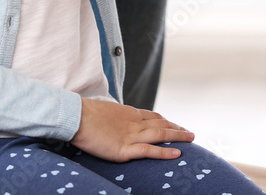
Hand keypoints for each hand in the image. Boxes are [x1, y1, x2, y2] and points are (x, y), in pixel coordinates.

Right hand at [70, 98, 193, 161]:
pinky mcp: (123, 149)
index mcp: (128, 113)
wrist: (75, 116)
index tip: (175, 124)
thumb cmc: (83, 114)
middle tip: (190, 133)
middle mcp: (133, 122)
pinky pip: (149, 150)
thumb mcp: (103, 112)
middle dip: (177, 128)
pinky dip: (164, 152)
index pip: (153, 116)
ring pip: (160, 134)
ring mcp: (130, 135)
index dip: (166, 121)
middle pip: (161, 124)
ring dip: (178, 136)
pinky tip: (177, 154)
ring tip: (190, 139)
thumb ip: (113, 117)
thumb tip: (112, 121)